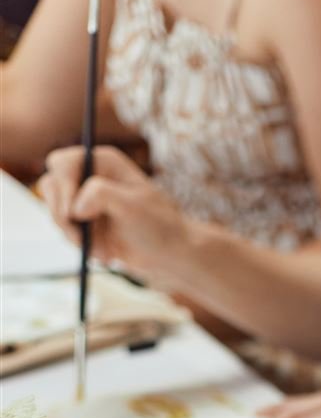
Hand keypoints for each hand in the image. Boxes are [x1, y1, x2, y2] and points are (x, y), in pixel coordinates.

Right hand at [39, 146, 190, 291]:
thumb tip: (75, 206)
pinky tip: (106, 255)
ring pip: (57, 213)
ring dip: (75, 237)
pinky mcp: (87, 222)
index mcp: (103, 161)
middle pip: (51, 186)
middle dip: (62, 216)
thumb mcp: (133, 207)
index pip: (62, 163)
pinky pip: (67, 232)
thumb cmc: (161, 227)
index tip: (72, 214)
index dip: (62, 186)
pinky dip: (82, 247)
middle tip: (80, 239)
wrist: (172, 255)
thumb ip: (101, 195)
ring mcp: (86, 199)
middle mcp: (91, 176)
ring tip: (105, 253)